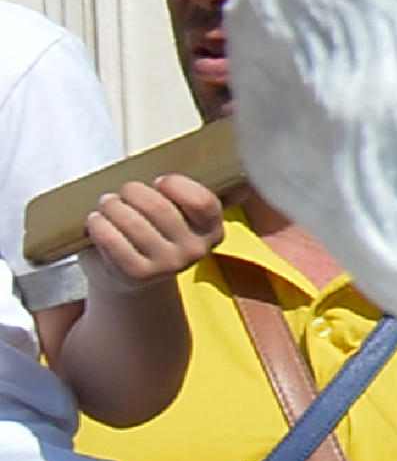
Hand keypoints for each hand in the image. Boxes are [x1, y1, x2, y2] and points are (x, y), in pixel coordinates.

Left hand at [80, 173, 225, 286]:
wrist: (132, 278)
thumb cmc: (152, 233)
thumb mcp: (178, 215)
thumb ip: (193, 195)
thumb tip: (236, 185)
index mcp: (212, 231)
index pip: (202, 201)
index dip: (175, 185)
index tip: (160, 182)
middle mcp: (195, 251)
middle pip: (158, 207)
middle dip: (132, 191)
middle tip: (123, 193)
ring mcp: (168, 265)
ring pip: (131, 220)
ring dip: (111, 205)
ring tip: (107, 205)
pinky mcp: (138, 274)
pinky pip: (111, 238)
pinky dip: (98, 224)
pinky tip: (97, 221)